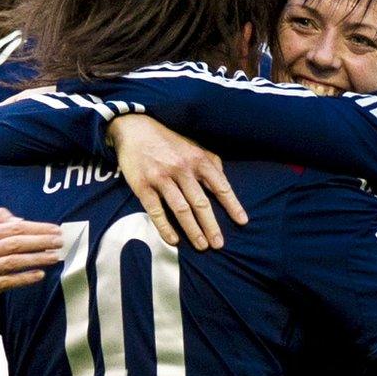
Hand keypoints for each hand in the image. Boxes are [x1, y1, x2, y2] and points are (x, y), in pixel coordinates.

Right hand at [0, 208, 64, 301]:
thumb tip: (20, 219)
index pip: (16, 228)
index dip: (38, 229)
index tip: (55, 229)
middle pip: (18, 244)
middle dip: (42, 242)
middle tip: (60, 242)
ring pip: (15, 262)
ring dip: (37, 259)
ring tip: (55, 257)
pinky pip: (8, 281)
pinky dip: (24, 278)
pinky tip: (39, 275)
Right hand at [109, 115, 244, 250]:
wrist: (134, 129)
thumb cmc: (168, 142)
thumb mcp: (193, 146)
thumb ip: (211, 162)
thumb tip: (224, 180)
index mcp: (198, 160)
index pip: (220, 186)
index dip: (232, 205)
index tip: (242, 221)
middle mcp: (182, 169)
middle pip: (201, 202)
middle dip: (211, 225)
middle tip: (219, 244)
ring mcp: (161, 178)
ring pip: (181, 209)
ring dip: (193, 230)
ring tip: (202, 246)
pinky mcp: (142, 186)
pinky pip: (156, 210)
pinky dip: (165, 227)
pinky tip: (174, 240)